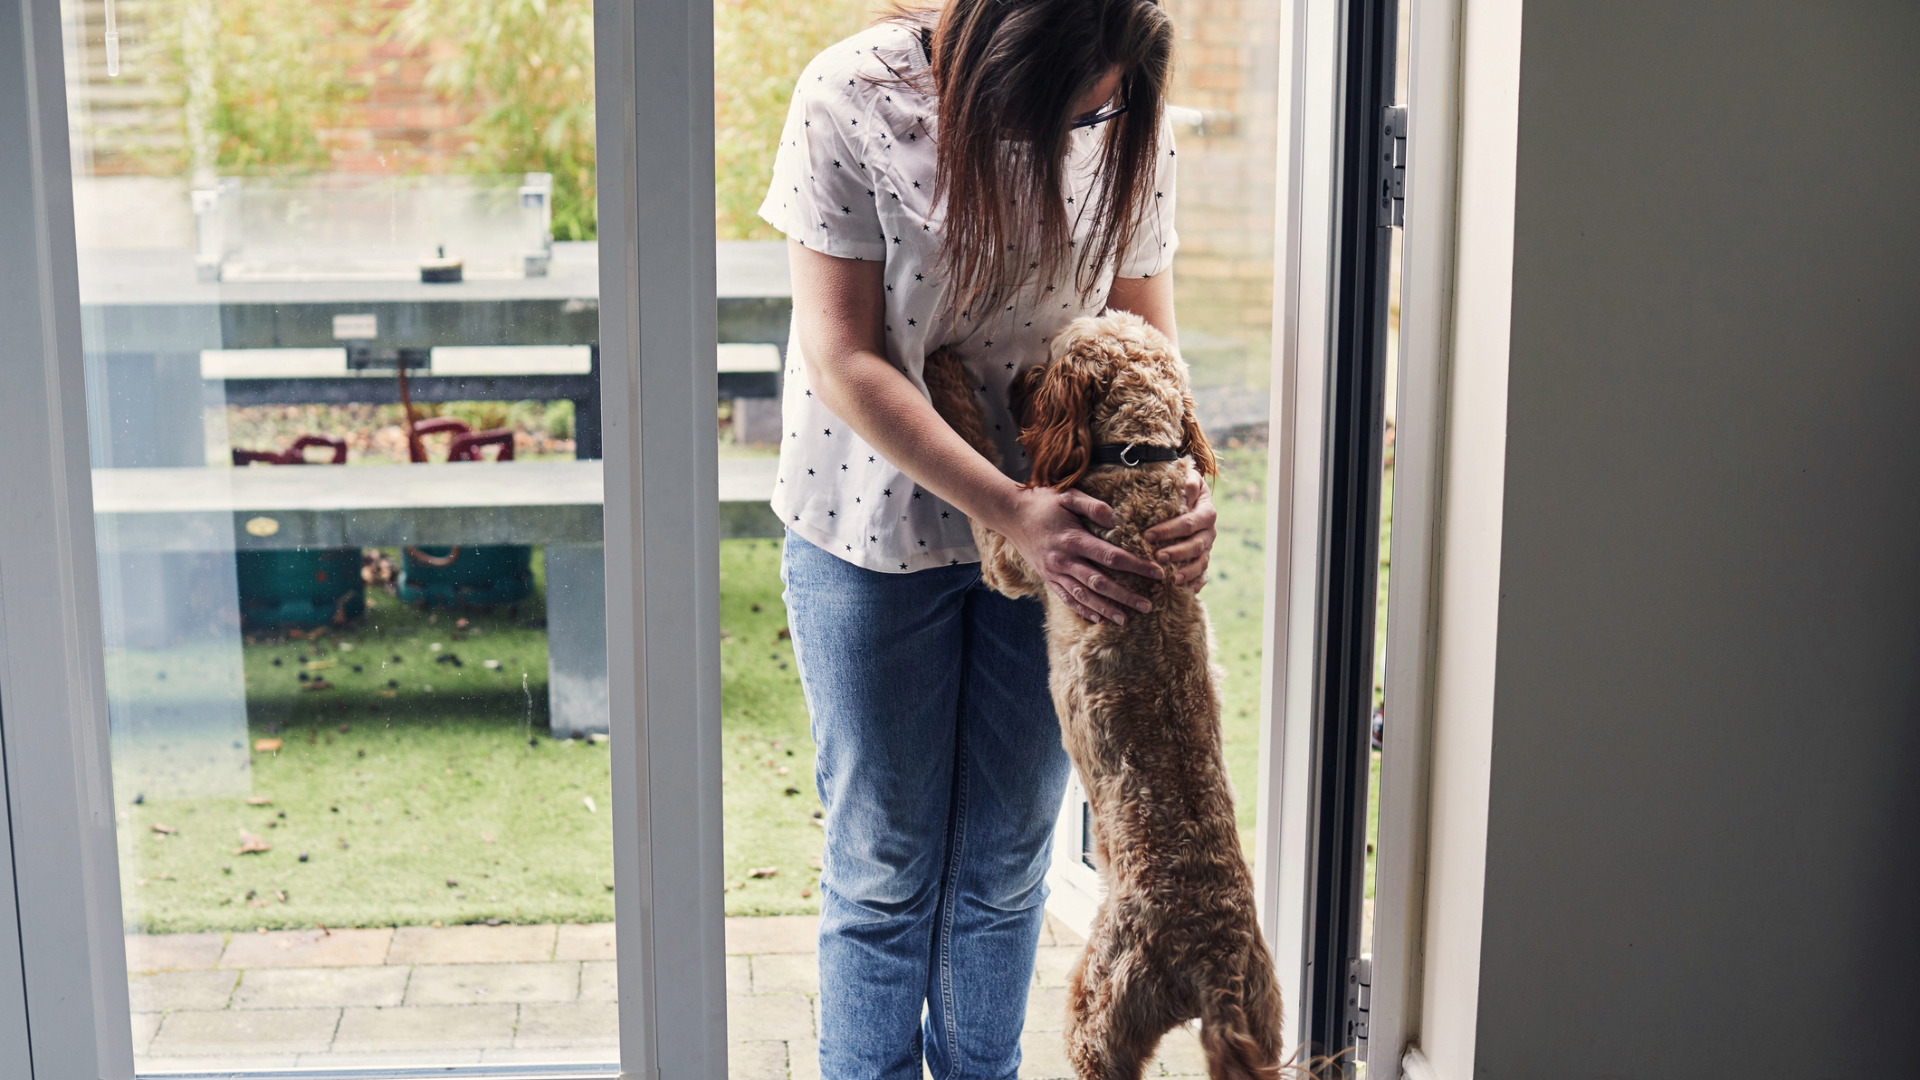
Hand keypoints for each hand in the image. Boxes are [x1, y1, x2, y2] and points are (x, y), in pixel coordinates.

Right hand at [1000, 486, 1165, 624]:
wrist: (1010, 514)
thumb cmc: (1043, 502)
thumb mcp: (1068, 496)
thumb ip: (1094, 506)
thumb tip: (1118, 520)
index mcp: (1073, 539)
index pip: (1111, 556)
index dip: (1136, 566)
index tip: (1157, 573)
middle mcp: (1064, 560)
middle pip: (1100, 583)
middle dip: (1125, 596)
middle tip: (1148, 606)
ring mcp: (1054, 573)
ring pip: (1084, 596)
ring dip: (1106, 609)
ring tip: (1126, 620)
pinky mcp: (1047, 578)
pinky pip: (1067, 599)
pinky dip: (1083, 611)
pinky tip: (1098, 619)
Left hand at [1143, 468, 1217, 592]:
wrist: (1188, 497)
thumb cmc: (1181, 488)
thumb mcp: (1186, 478)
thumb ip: (1188, 482)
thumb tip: (1188, 488)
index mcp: (1206, 512)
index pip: (1188, 523)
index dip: (1169, 530)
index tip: (1148, 535)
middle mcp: (1209, 532)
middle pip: (1196, 545)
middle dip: (1177, 552)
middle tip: (1157, 557)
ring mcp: (1208, 548)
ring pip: (1201, 562)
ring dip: (1188, 572)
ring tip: (1173, 579)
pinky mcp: (1203, 560)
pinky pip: (1203, 575)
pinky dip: (1196, 583)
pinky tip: (1185, 591)